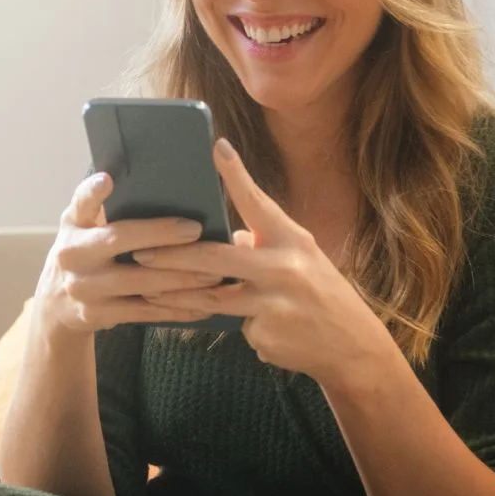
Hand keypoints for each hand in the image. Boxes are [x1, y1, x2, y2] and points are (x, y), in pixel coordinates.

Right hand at [32, 172, 225, 336]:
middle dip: (160, 235)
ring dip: (180, 279)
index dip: (93, 192)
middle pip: (118, 240)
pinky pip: (143, 312)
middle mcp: (73, 255)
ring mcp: (84, 288)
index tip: (108, 180)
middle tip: (196, 230)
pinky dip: (175, 310)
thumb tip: (142, 180)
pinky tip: (202, 305)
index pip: (81, 203)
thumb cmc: (82, 252)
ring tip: (214, 273)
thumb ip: (100, 206)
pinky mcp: (97, 315)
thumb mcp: (80, 226)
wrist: (55, 305)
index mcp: (73, 224)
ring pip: (139, 282)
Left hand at [132, 139, 397, 383]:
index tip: (216, 147)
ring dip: (177, 295)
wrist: (353, 348)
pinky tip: (255, 329)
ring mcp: (273, 304)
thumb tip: (226, 238)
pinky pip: (234, 327)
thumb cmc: (322, 294)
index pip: (258, 202)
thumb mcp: (300, 259)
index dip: (236, 174)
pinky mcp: (265, 335)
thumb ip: (262, 246)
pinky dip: (234, 326)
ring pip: (212, 298)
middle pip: (215, 258)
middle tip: (140, 251)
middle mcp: (283, 267)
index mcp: (291, 240)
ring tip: (148, 291)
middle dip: (172, 255)